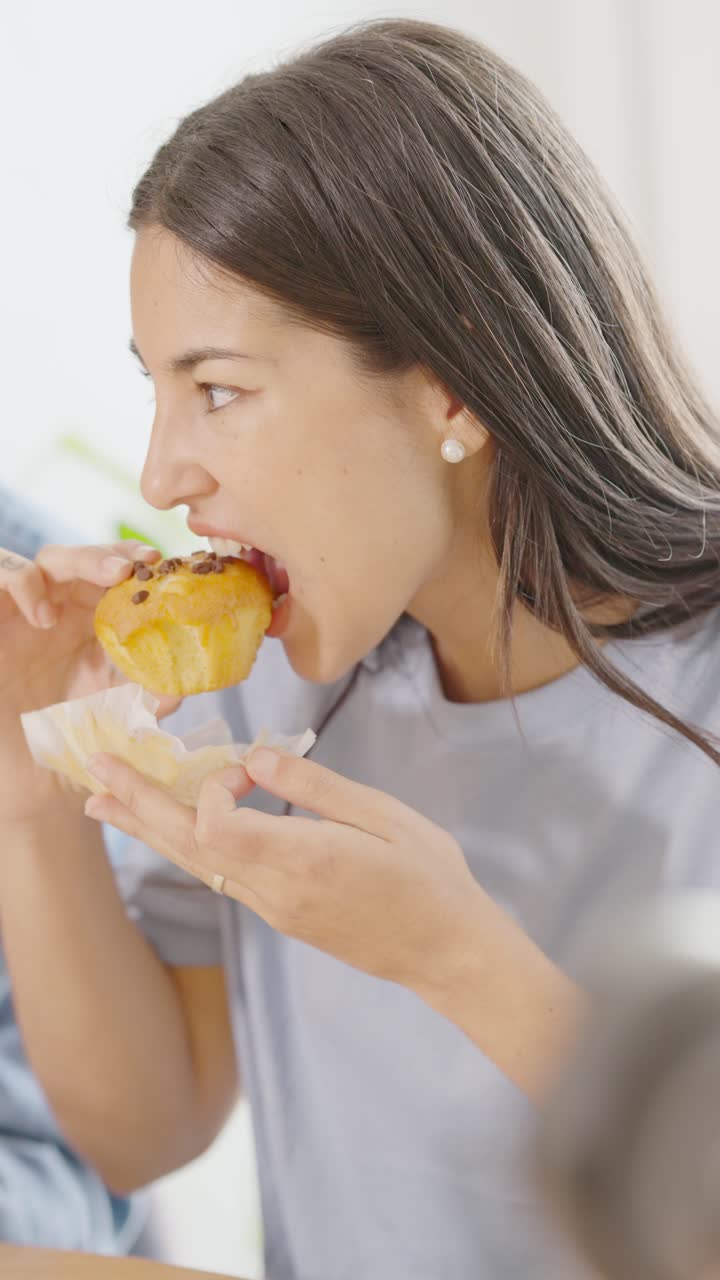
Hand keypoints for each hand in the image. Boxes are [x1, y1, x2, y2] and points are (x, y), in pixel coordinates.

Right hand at [0, 541, 180, 822]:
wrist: (24, 778)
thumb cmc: (67, 742)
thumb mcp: (112, 718)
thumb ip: (143, 701)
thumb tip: (178, 689)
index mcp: (91, 625)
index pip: (113, 578)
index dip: (136, 565)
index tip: (163, 567)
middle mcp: (58, 612)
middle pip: (80, 560)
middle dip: (108, 555)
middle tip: (133, 569)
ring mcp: (21, 616)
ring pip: (40, 563)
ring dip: (75, 562)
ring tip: (102, 583)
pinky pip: (0, 581)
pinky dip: (22, 586)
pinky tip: (43, 617)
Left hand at [83, 747, 486, 989]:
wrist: (448, 952)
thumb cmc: (429, 877)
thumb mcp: (385, 817)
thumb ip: (316, 787)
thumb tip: (255, 759)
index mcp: (306, 861)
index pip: (216, 827)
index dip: (212, 786)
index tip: (245, 764)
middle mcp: (278, 892)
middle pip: (187, 847)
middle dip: (139, 804)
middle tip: (94, 770)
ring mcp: (275, 910)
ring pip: (196, 866)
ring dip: (149, 830)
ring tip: (103, 803)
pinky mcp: (282, 917)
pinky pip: (221, 877)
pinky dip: (186, 847)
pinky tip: (171, 830)